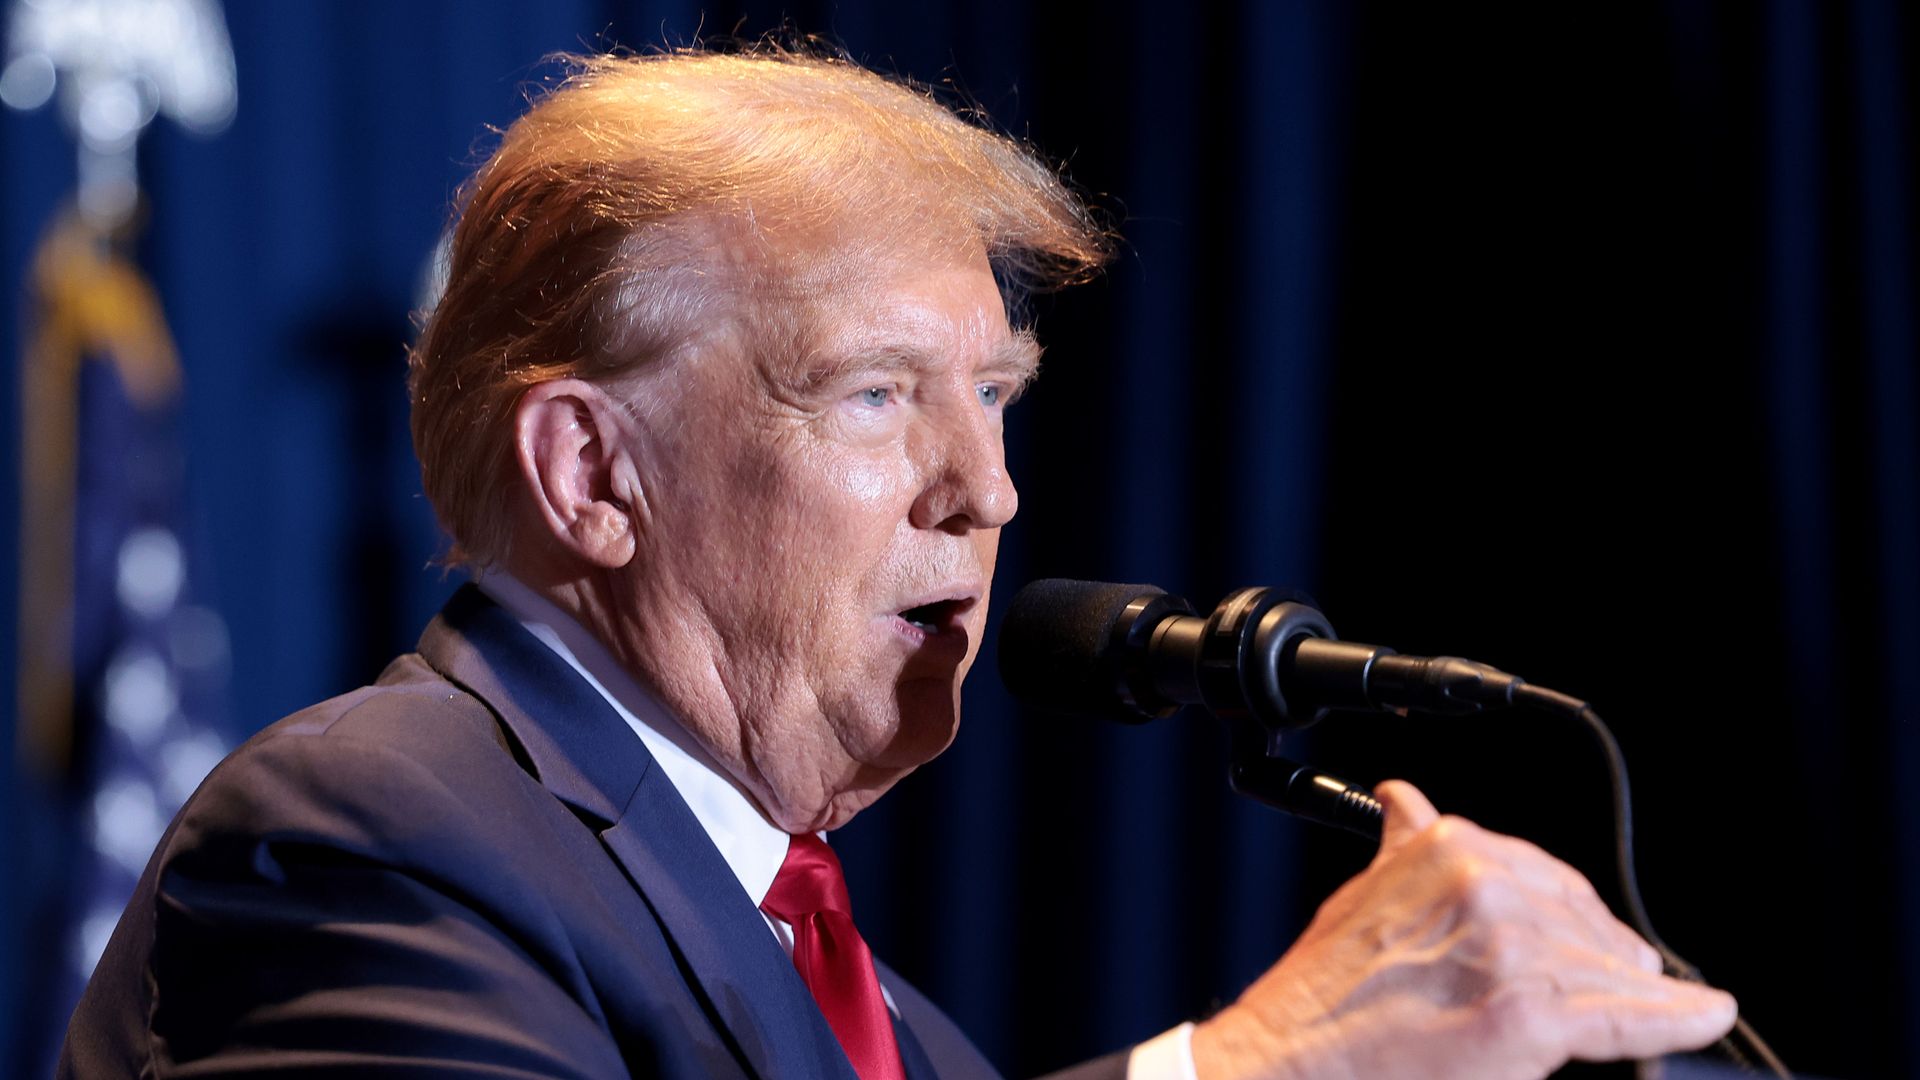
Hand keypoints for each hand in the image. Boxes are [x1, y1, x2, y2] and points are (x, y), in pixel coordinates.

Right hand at [1190, 781, 1737, 1079]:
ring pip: (1611, 970)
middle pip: (1588, 920)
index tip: (1593, 940)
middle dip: (1606, 957)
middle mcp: (1485, 881)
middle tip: (1623, 986)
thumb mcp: (1363, 894)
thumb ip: (1404, 849)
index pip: (1548, 874)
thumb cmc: (1320, 993)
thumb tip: (1404, 800)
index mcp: (1448, 843)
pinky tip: (1705, 1012)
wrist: (1289, 1057)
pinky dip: (1679, 1017)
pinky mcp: (1533, 1013)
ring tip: (1666, 1011)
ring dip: (1638, 996)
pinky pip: (1632, 1015)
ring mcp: (1512, 945)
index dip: (1573, 916)